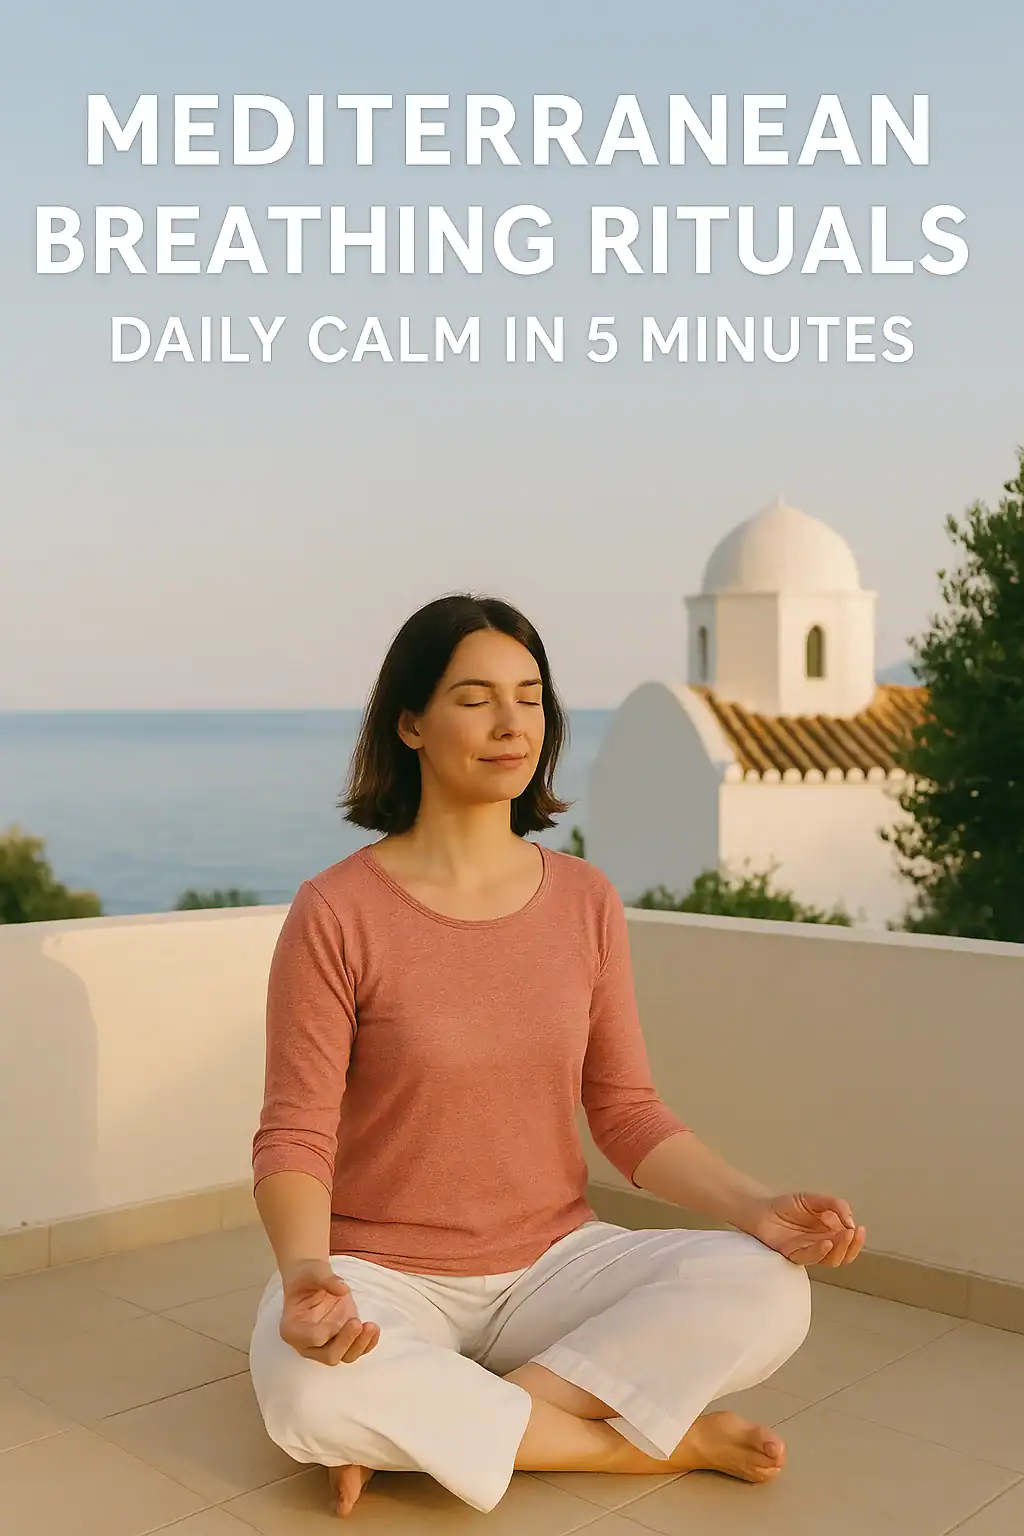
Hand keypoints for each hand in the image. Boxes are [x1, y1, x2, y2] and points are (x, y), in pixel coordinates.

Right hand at [279, 1258, 379, 1364]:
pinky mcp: (343, 1339)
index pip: (309, 1341)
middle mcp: (308, 1343)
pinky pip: (356, 1349)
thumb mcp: (313, 1271)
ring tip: (371, 1326)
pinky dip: (367, 1344)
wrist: (313, 1278)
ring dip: (360, 1344)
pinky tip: (374, 1330)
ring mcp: (327, 1344)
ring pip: (345, 1356)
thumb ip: (326, 1279)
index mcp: (292, 1329)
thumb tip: (343, 1289)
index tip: (335, 1322)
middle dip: (345, 1342)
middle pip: (329, 1356)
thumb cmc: (307, 1276)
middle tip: (357, 1322)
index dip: (325, 1334)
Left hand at [749, 1192, 865, 1267]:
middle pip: (844, 1255)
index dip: (857, 1239)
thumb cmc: (788, 1205)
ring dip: (840, 1249)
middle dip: (852, 1245)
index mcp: (830, 1232)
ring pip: (830, 1259)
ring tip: (844, 1235)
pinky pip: (810, 1258)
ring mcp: (809, 1251)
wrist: (763, 1207)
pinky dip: (820, 1252)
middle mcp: (822, 1244)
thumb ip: (835, 1206)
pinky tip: (826, 1242)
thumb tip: (851, 1221)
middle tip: (852, 1233)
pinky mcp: (794, 1254)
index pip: (849, 1242)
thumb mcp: (816, 1200)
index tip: (859, 1229)